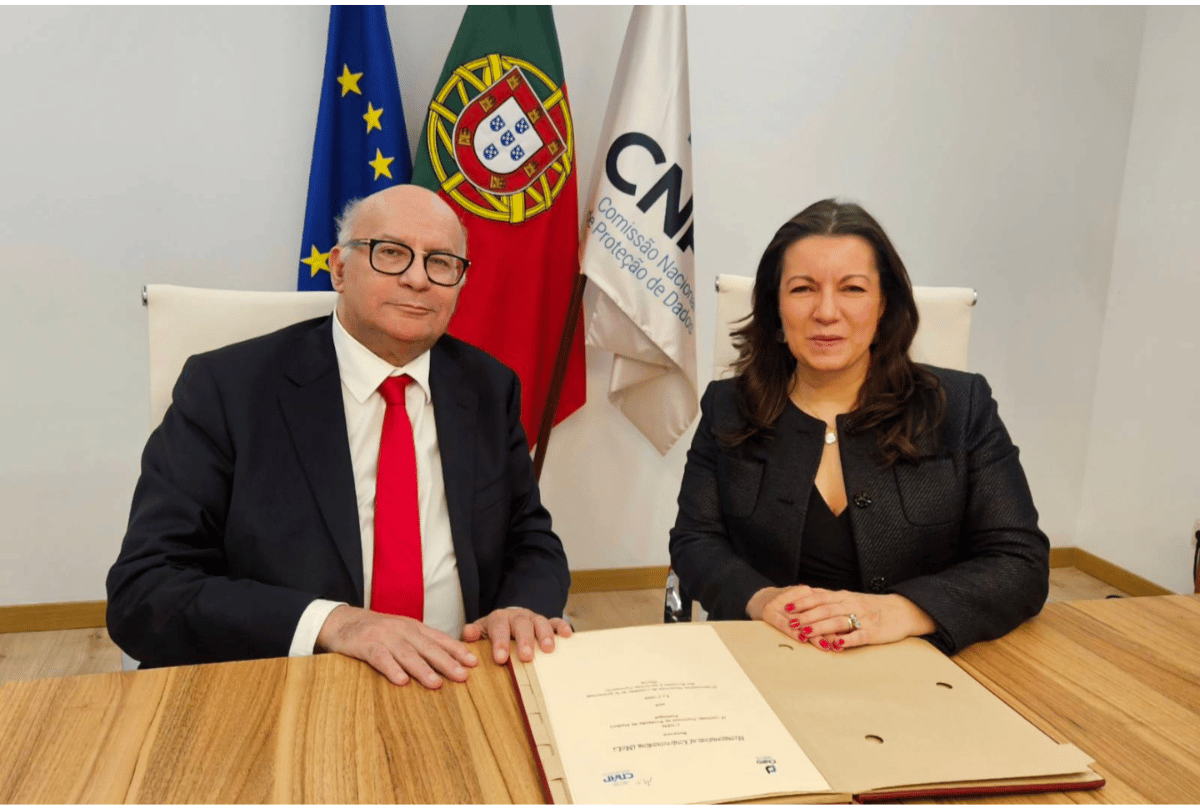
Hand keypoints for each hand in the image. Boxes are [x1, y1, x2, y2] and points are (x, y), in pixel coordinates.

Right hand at [315, 605, 477, 687]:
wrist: (342, 621)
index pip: (439, 639)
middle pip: (428, 647)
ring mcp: (383, 636)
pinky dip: (391, 669)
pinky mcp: (364, 644)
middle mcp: (401, 630)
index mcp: (413, 627)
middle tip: (463, 676)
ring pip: (407, 653)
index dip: (457, 650)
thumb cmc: (377, 632)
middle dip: (447, 662)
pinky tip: (402, 681)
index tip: (474, 663)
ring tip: (436, 683)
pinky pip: (379, 658)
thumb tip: (451, 663)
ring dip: (423, 669)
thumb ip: (422, 644)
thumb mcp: (402, 633)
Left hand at [462, 607, 572, 663]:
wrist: (508, 620)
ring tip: (548, 649)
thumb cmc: (494, 633)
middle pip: (521, 624)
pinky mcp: (547, 623)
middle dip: (524, 641)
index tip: (501, 658)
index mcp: (498, 619)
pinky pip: (555, 622)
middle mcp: (517, 617)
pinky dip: (561, 627)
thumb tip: (468, 634)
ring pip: (540, 622)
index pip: (498, 627)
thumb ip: (474, 633)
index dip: (500, 642)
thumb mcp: (481, 632)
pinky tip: (567, 636)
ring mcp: (533, 619)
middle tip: (526, 656)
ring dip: (545, 635)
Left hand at [749, 585, 935, 650]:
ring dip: (821, 627)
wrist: (903, 610)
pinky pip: (858, 635)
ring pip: (839, 621)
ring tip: (806, 633)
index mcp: (844, 597)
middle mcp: (851, 605)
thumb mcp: (851, 599)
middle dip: (806, 616)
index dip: (802, 602)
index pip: (819, 597)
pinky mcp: (874, 632)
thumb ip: (831, 601)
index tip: (786, 607)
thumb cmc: (873, 607)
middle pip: (825, 609)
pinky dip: (847, 640)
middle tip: (790, 622)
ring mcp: (863, 618)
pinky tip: (836, 645)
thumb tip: (808, 602)